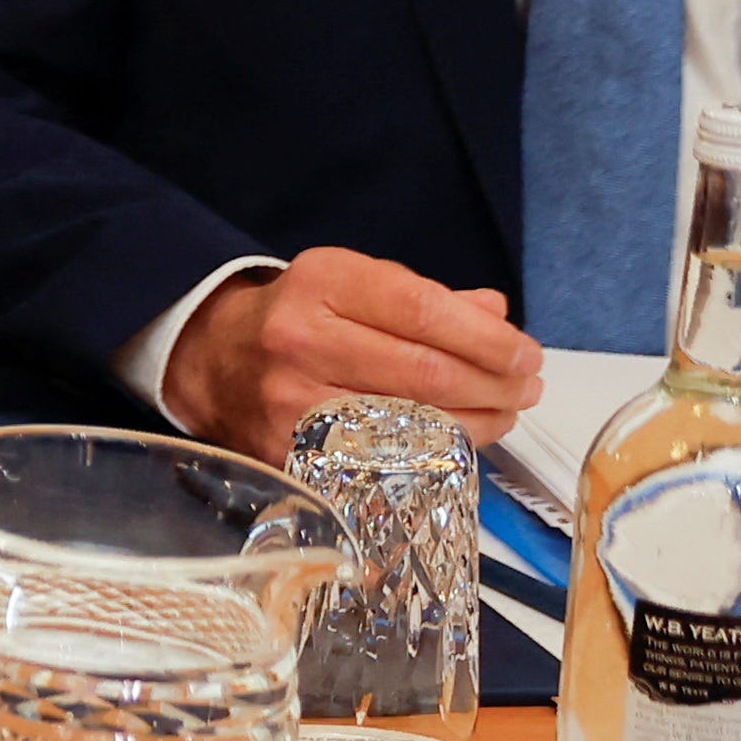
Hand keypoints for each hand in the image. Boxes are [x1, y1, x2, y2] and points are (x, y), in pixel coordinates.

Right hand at [159, 247, 548, 454]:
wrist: (213, 361)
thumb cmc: (299, 318)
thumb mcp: (353, 284)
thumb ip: (427, 299)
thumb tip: (496, 317)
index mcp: (322, 282)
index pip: (422, 310)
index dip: (487, 339)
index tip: (526, 354)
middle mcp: (302, 338)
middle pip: (425, 371)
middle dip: (494, 383)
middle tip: (527, 387)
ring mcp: (293, 400)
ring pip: (412, 421)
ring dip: (478, 421)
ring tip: (507, 412)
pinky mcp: (292, 449)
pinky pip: (383, 459)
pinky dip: (433, 452)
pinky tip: (461, 440)